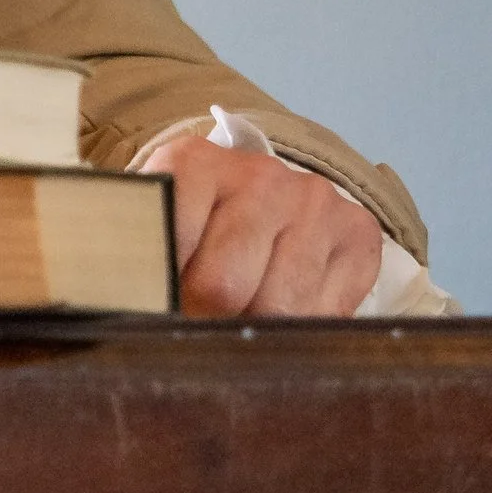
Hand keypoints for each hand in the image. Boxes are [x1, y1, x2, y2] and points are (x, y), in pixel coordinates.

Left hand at [134, 133, 382, 318]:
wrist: (265, 203)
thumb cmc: (195, 228)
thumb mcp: (155, 231)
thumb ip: (139, 261)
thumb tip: (133, 319)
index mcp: (190, 163)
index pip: (167, 246)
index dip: (160, 294)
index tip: (158, 307)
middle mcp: (258, 174)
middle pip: (223, 286)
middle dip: (207, 318)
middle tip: (201, 318)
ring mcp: (312, 198)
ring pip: (278, 307)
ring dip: (255, 327)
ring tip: (240, 312)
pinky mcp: (358, 229)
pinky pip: (325, 313)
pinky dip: (300, 329)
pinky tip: (283, 308)